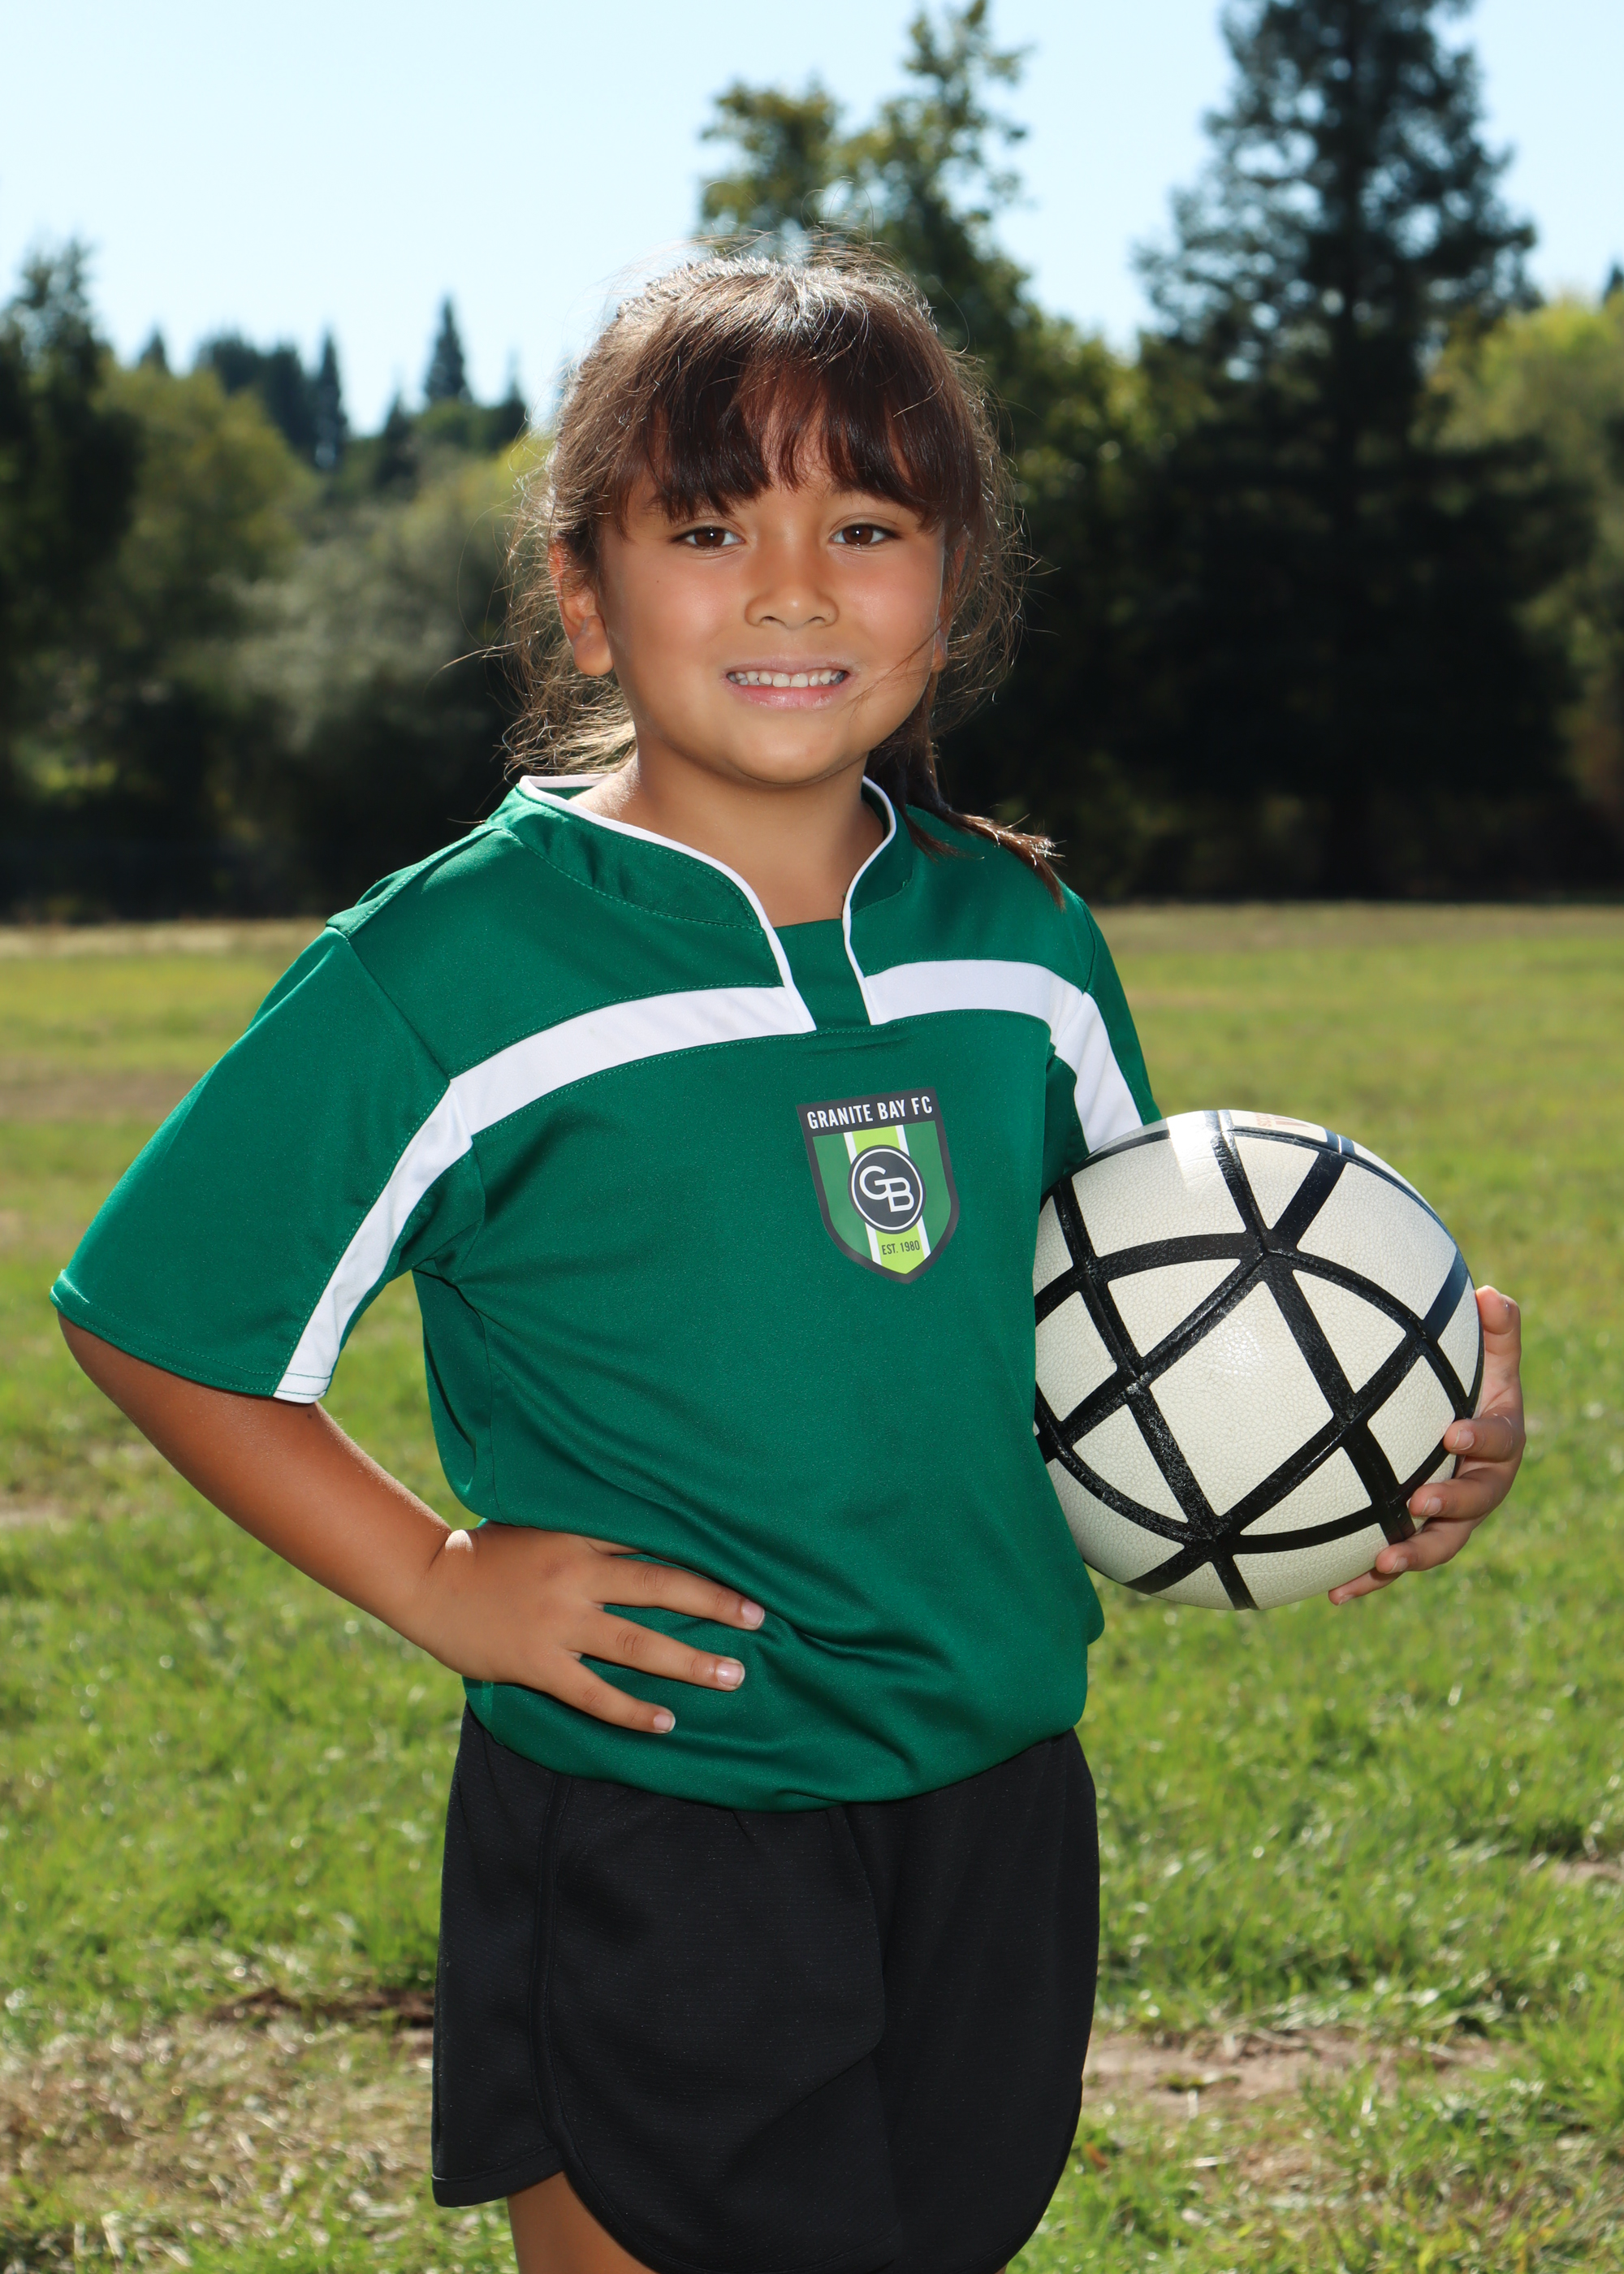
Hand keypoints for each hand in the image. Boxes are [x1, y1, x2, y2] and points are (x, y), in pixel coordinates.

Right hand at [59, 1322, 761, 1739]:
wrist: (427, 1582)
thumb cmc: (493, 1549)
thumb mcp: (544, 1518)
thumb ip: (595, 1521)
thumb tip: (656, 1505)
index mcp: (582, 1534)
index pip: (657, 1540)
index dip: (709, 1550)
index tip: (756, 1559)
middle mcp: (577, 1575)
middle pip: (663, 1587)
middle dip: (717, 1604)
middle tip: (762, 1618)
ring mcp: (558, 1623)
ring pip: (639, 1646)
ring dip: (691, 1665)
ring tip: (736, 1677)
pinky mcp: (538, 1664)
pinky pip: (595, 1693)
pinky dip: (634, 1711)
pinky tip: (668, 1724)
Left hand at [1329, 1287, 1524, 1605]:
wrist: (1450, 1427)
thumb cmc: (1467, 1383)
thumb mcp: (1486, 1356)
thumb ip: (1496, 1329)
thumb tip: (1491, 1294)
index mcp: (1500, 1441)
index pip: (1498, 1441)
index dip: (1480, 1439)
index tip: (1453, 1431)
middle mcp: (1481, 1486)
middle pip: (1475, 1504)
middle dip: (1450, 1505)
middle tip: (1419, 1501)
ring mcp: (1451, 1517)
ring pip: (1439, 1543)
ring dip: (1413, 1554)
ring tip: (1382, 1561)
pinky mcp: (1417, 1536)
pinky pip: (1397, 1562)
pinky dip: (1368, 1580)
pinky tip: (1334, 1593)